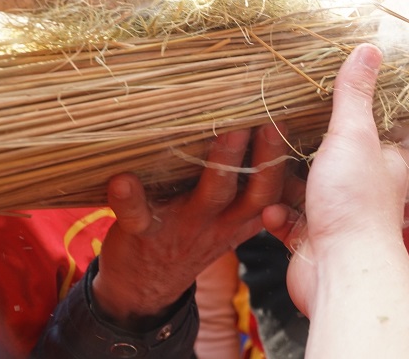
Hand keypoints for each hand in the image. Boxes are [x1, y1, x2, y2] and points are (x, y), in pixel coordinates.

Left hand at [92, 126, 288, 328]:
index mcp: (240, 217)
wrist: (145, 287)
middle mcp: (219, 220)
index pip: (271, 190)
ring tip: (228, 131)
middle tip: (269, 121)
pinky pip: (137, 216)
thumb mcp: (232, 224)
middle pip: (253, 191)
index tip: (284, 122)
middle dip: (265, 157)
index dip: (280, 160)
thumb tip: (285, 157)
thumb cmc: (193, 237)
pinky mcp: (144, 231)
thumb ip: (255, 194)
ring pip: (210, 196)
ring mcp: (183, 226)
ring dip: (221, 164)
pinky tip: (123, 179)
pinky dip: (129, 199)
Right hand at [262, 44, 408, 316]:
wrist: (341, 272)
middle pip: (332, 161)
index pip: (369, 131)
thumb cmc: (354, 202)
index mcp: (384, 163)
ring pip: (306, 192)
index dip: (348, 116)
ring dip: (284, 183)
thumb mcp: (353, 134)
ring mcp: (338, 218)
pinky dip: (277, 216)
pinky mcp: (313, 242)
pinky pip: (290, 223)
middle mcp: (365, 190)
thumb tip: (368, 49)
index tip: (317, 100)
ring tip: (261, 163)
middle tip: (276, 129)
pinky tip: (270, 211)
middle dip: (304, 150)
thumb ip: (354, 94)